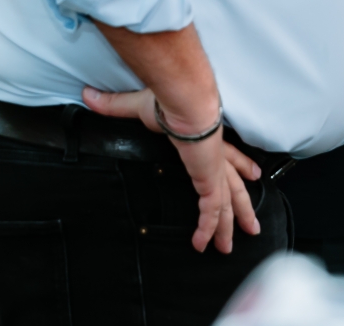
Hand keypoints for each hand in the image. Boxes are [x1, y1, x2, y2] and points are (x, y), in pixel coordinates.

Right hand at [81, 86, 262, 253]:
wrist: (185, 100)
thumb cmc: (169, 99)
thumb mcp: (139, 105)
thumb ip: (114, 105)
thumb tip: (89, 95)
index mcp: (207, 137)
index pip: (229, 155)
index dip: (240, 165)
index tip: (254, 173)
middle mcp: (216, 156)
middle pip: (235, 187)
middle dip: (242, 208)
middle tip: (250, 226)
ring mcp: (214, 171)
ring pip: (226, 204)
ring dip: (228, 227)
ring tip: (227, 247)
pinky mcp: (209, 181)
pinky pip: (210, 212)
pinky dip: (207, 229)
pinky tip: (201, 244)